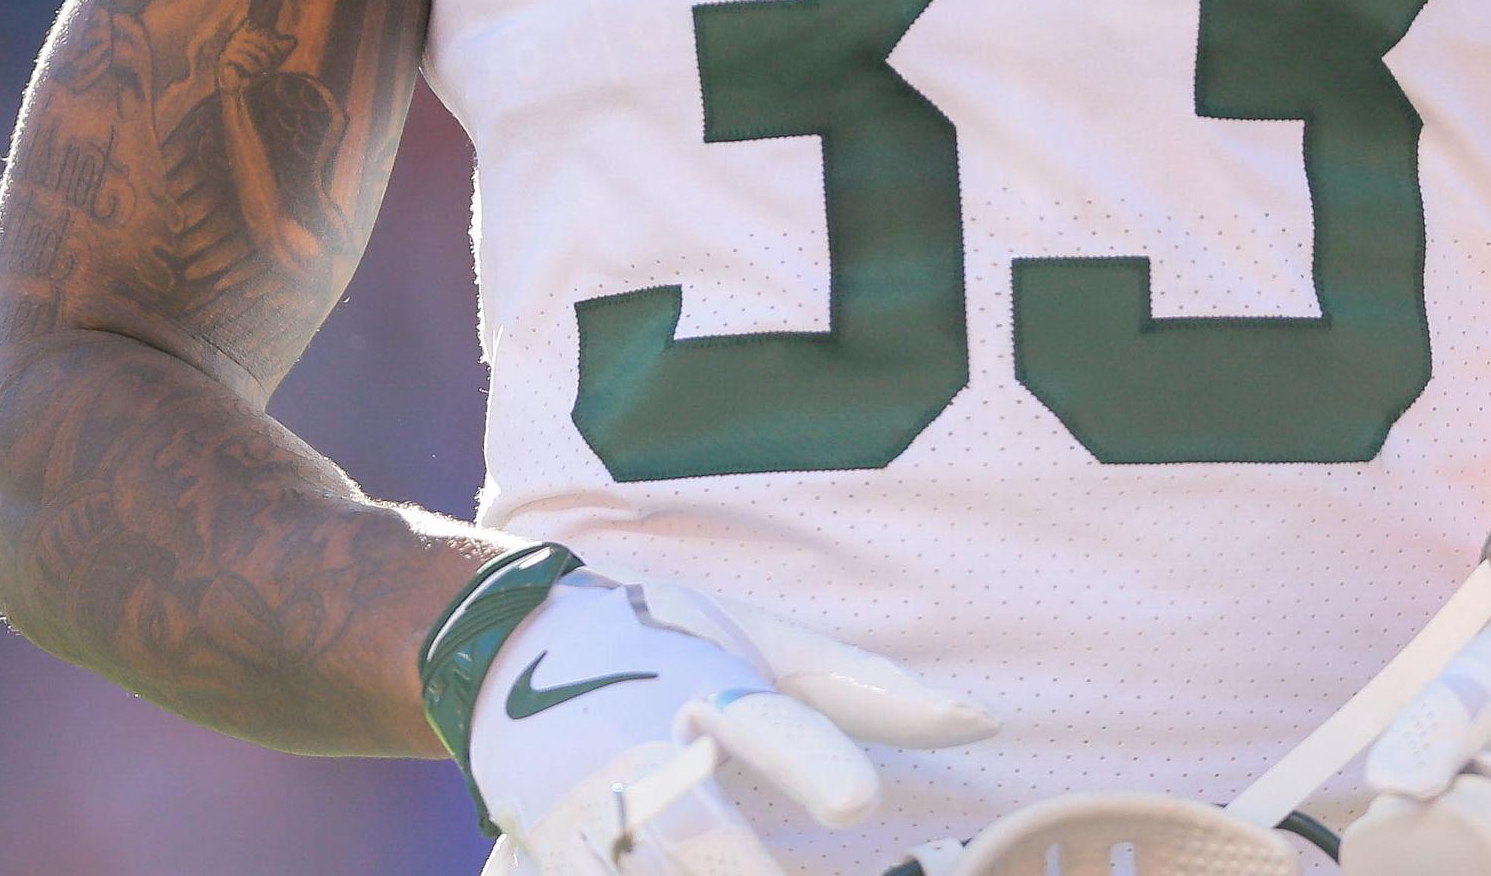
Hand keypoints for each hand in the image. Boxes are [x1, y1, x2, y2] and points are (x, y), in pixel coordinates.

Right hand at [467, 568, 996, 875]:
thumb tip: (985, 722)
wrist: (504, 646)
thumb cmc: (658, 638)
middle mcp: (640, 755)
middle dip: (751, 869)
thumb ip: (866, 690)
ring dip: (717, 870)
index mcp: (702, 685)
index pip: (766, 727)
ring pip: (653, 871)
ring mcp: (585, 819)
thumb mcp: (761, 641)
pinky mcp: (552, 857)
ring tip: (766, 870)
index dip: (810, 766)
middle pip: (701, 843)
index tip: (858, 805)